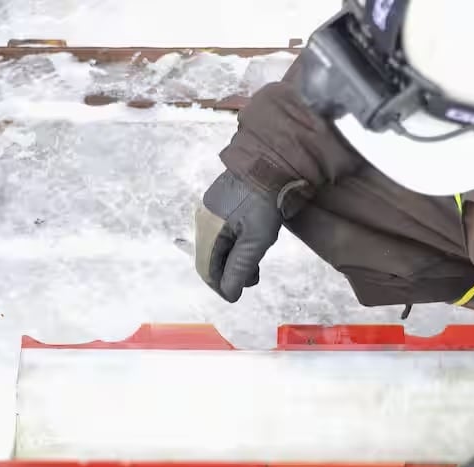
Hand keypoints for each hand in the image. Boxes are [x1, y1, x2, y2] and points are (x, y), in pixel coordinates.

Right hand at [194, 170, 282, 302]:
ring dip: (234, 260)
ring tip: (255, 264)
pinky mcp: (221, 203)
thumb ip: (240, 268)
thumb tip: (228, 293)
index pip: (206, 269)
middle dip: (229, 273)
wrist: (269, 163)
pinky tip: (251, 244)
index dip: (220, 286)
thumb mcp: (255, 240)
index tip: (236, 295)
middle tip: (252, 278)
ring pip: (218, 245)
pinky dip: (235, 244)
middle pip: (211, 258)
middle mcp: (203, 220)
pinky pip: (223, 231)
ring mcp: (211, 210)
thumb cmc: (263, 202)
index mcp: (207, 230)